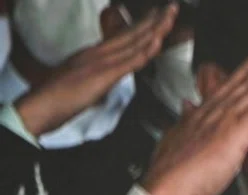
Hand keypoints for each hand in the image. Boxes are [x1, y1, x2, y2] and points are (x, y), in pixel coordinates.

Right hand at [15, 4, 177, 137]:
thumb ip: (99, 71)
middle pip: (134, 34)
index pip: (126, 35)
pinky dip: (145, 50)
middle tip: (172, 7)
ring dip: (155, 29)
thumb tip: (109, 72)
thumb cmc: (60, 94)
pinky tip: (156, 40)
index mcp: (97, 52)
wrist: (45, 102)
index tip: (158, 15)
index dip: (144, 25)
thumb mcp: (83, 76)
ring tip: (170, 15)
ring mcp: (105, 61)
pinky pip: (130, 60)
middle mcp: (102, 52)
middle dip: (155, 20)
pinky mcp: (106, 74)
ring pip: (136, 42)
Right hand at [141, 44, 247, 194]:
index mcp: (202, 114)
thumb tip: (187, 106)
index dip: (243, 71)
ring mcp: (224, 122)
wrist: (167, 186)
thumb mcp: (175, 137)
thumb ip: (186, 120)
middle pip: (241, 83)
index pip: (228, 88)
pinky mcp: (233, 135)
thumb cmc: (171, 170)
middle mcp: (214, 113)